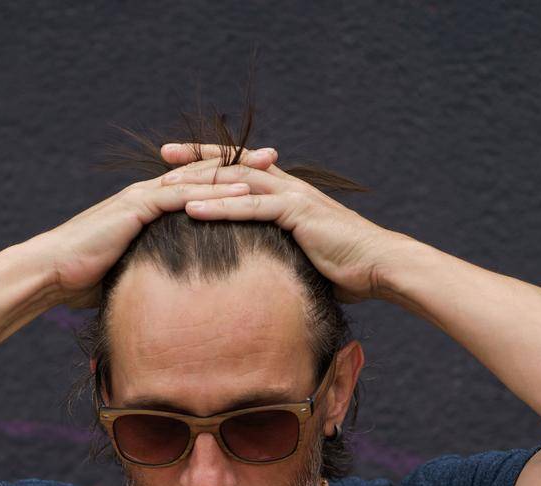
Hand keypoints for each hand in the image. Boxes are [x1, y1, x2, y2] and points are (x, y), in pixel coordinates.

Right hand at [30, 146, 277, 309]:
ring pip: (197, 180)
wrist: (52, 272)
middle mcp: (148, 193)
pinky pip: (182, 197)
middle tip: (276, 158)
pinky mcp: (137, 207)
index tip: (259, 176)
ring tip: (270, 168)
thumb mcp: (129, 272)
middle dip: (240, 165)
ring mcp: (142, 197)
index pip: (193, 186)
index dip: (226, 179)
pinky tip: (241, 195)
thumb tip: (168, 295)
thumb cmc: (83, 279)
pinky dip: (212, 194)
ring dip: (236, 173)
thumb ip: (151, 270)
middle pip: (202, 173)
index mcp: (148, 206)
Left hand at [159, 142, 415, 303]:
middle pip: (234, 164)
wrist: (378, 267)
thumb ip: (280, 254)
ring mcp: (292, 196)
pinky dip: (219, 206)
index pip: (243, 170)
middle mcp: (288, 187)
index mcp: (288, 194)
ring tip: (164, 183)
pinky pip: (250, 205)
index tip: (180, 163)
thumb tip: (261, 274)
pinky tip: (190, 209)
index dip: (212, 163)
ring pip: (236, 181)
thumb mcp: (303, 258)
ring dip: (199, 182)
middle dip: (196, 159)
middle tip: (162, 155)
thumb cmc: (345, 270)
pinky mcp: (296, 212)